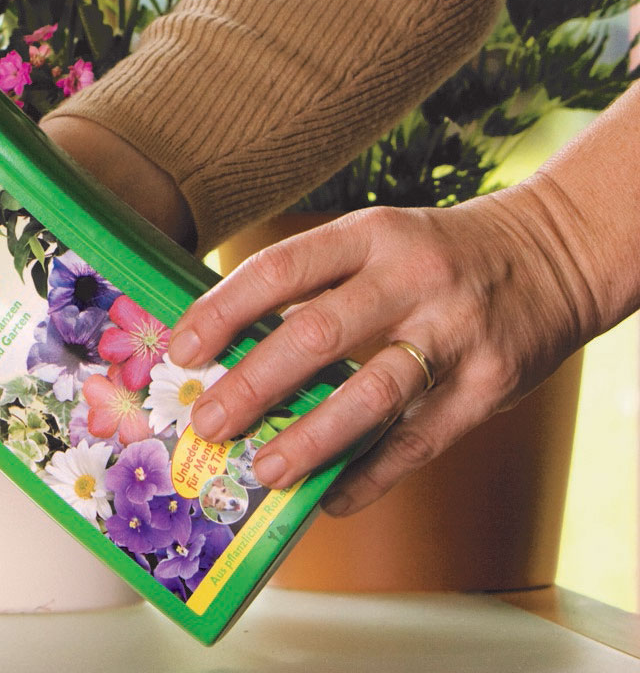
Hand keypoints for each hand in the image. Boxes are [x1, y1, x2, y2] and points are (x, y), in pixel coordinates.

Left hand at [167, 182, 604, 515]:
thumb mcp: (374, 242)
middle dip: (254, 384)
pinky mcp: (489, 385)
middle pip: (318, 335)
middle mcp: (411, 280)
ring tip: (265, 470)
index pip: (280, 270)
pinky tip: (332, 498)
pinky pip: (421, 441)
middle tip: (209, 422)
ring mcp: (454, 334)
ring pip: (373, 395)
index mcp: (369, 237)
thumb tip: (226, 350)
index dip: (224, 311)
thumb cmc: (432, 255)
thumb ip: (312, 287)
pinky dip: (372, 475)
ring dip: (311, 439)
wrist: (551, 256)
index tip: (183, 351)